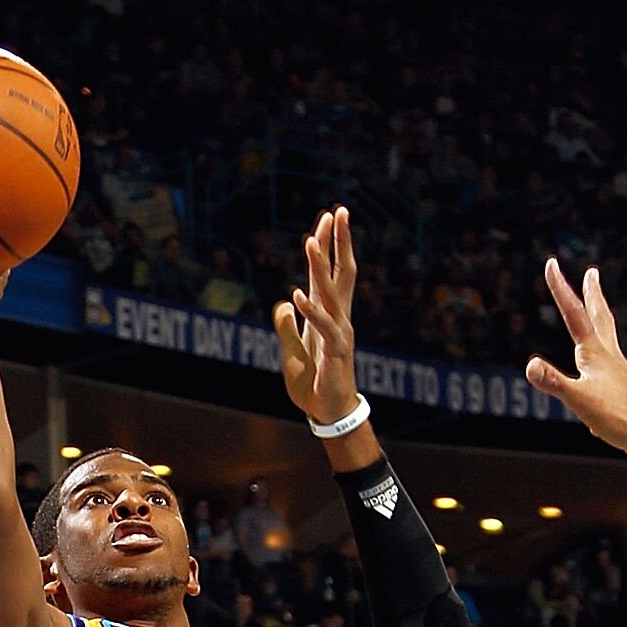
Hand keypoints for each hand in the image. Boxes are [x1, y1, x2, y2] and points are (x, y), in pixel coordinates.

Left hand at [274, 206, 362, 426]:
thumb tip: (284, 303)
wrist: (328, 415)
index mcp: (327, 315)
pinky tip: (297, 294)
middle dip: (340, 242)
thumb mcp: (292, 352)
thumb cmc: (314, 384)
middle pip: (341, 272)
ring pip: (331, 294)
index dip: (328, 245)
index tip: (330, 217)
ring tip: (311, 240)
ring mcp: (340, 333)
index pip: (327, 273)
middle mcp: (338, 318)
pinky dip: (310, 312)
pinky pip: (323, 328)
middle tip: (340, 211)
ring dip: (319, 267)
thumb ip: (287, 326)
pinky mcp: (337, 353)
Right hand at [526, 261, 626, 454]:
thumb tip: (530, 366)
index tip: (552, 263)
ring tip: (596, 313)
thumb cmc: (621, 419)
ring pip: (606, 338)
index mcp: (596, 353)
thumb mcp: (580, 401)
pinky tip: (597, 372)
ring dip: (599, 320)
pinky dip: (600, 359)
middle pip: (599, 317)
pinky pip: (608, 367)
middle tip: (592, 272)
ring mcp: (618, 373)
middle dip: (592, 294)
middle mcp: (609, 356)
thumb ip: (555, 382)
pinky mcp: (623, 391)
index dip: (560, 288)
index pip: (573, 313)